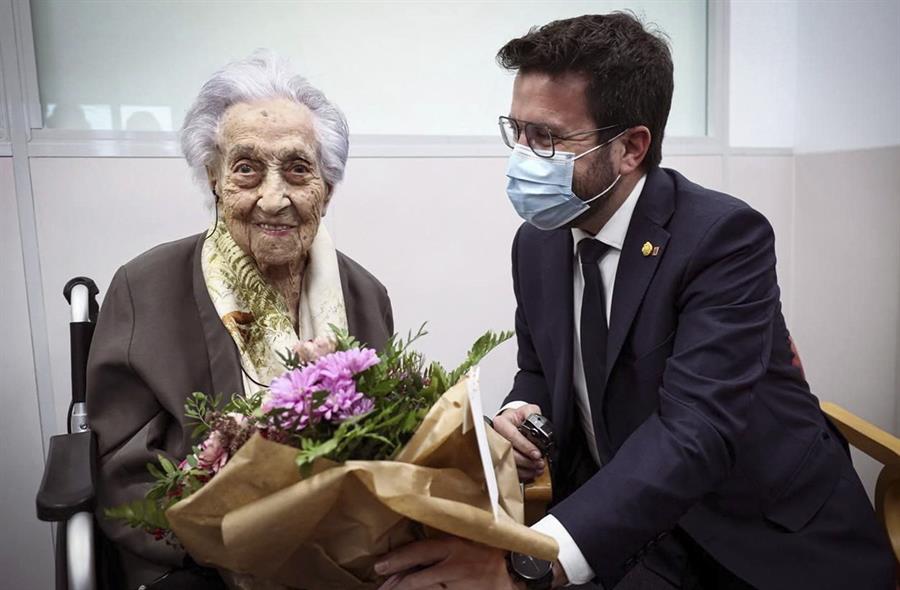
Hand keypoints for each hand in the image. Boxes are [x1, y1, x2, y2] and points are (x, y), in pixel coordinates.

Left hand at [375, 537, 521, 589]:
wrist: (513, 572)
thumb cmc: (486, 550)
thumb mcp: (465, 538)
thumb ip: (444, 539)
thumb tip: (416, 545)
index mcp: (453, 544)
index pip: (418, 551)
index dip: (397, 559)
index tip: (379, 566)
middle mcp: (453, 564)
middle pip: (416, 577)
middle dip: (395, 583)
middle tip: (380, 587)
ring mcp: (457, 583)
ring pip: (423, 588)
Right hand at [492, 404, 544, 480]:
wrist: (514, 423)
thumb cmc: (519, 417)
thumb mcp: (528, 410)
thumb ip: (532, 414)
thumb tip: (536, 423)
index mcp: (501, 423)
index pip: (511, 436)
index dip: (525, 446)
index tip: (536, 453)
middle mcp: (496, 436)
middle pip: (509, 452)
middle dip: (526, 460)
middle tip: (539, 462)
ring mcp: (497, 449)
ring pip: (508, 463)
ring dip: (525, 468)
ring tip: (538, 468)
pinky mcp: (500, 459)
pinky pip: (509, 470)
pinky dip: (522, 473)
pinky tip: (532, 472)